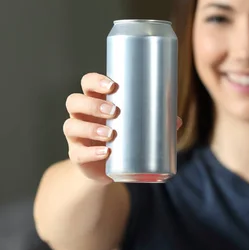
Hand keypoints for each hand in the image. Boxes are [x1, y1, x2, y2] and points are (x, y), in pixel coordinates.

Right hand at [63, 72, 182, 183]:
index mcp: (94, 101)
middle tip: (115, 110)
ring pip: (71, 126)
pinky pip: (78, 153)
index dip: (95, 81)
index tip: (113, 85)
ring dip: (91, 128)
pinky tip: (106, 152)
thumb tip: (177, 120)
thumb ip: (156, 122)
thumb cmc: (124, 139)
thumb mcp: (138, 127)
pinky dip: (91, 153)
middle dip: (93, 104)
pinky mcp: (77, 156)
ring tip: (111, 134)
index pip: (87, 83)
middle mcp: (81, 116)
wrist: (109, 168)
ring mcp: (76, 137)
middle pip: (75, 102)